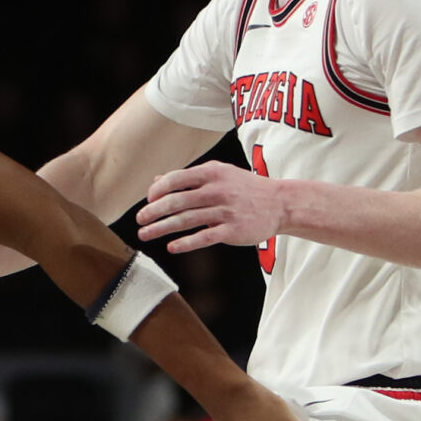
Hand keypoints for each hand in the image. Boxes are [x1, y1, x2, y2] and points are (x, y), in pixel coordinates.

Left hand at [138, 163, 291, 253]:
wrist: (280, 203)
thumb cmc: (245, 188)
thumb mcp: (219, 174)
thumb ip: (189, 178)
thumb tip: (157, 181)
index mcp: (212, 174)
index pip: (176, 179)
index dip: (158, 190)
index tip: (148, 201)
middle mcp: (217, 191)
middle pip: (177, 201)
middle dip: (153, 212)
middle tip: (140, 220)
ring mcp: (225, 211)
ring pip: (186, 220)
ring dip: (162, 228)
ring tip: (146, 234)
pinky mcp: (232, 231)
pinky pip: (204, 237)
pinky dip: (186, 243)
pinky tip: (172, 247)